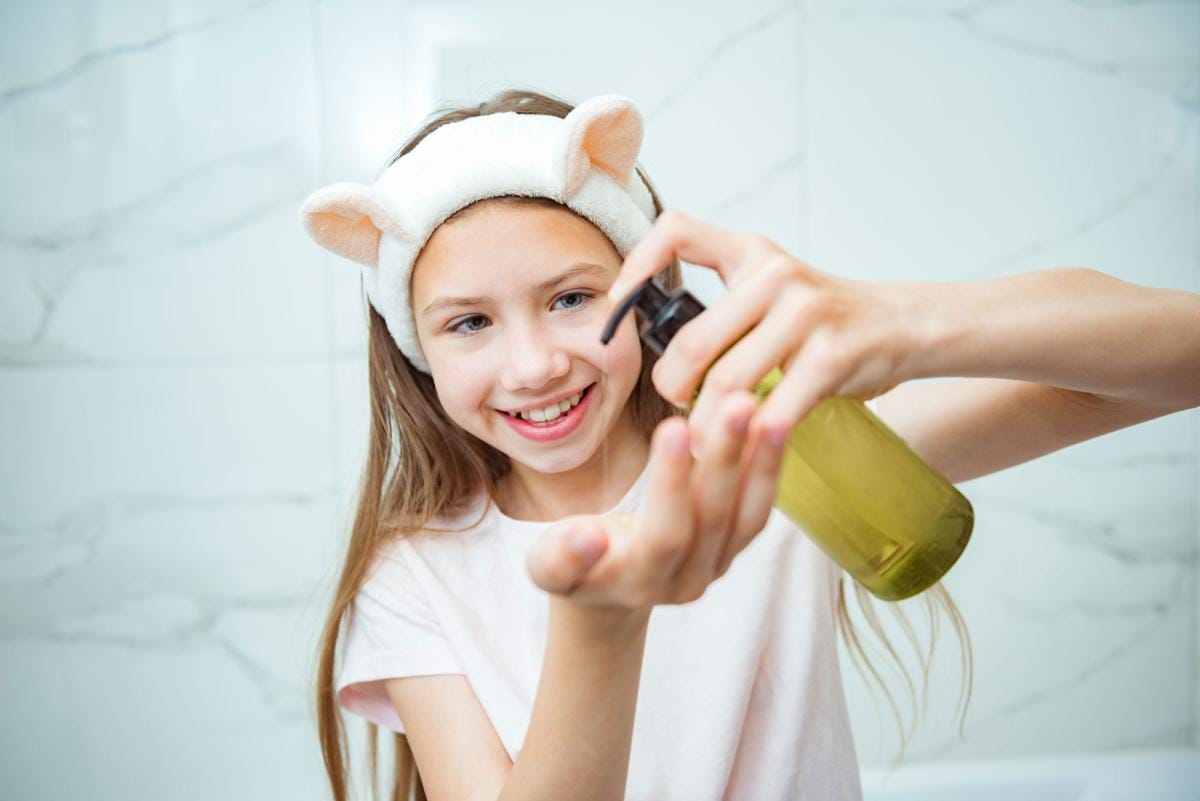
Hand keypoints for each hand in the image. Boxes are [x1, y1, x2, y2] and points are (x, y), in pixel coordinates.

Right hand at [525, 392, 786, 610]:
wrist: (606, 590)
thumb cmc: (571, 564)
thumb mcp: (548, 567)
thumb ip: (563, 557)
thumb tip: (588, 537)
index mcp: (637, 581)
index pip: (663, 533)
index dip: (671, 483)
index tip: (673, 427)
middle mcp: (686, 582)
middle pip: (712, 517)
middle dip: (724, 456)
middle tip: (736, 400)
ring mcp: (715, 567)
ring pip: (746, 514)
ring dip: (761, 460)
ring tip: (768, 408)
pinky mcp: (733, 549)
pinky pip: (758, 509)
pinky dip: (769, 467)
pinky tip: (776, 422)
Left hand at [606, 210, 926, 452]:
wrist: (901, 324)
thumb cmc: (821, 317)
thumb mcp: (771, 286)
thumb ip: (724, 307)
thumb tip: (662, 356)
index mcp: (750, 253)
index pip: (677, 230)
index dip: (637, 264)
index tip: (619, 306)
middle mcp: (774, 275)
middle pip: (691, 344)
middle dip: (672, 390)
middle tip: (676, 410)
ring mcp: (805, 314)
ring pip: (727, 385)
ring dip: (707, 427)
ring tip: (703, 443)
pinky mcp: (831, 358)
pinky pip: (773, 410)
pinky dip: (750, 438)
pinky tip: (744, 449)